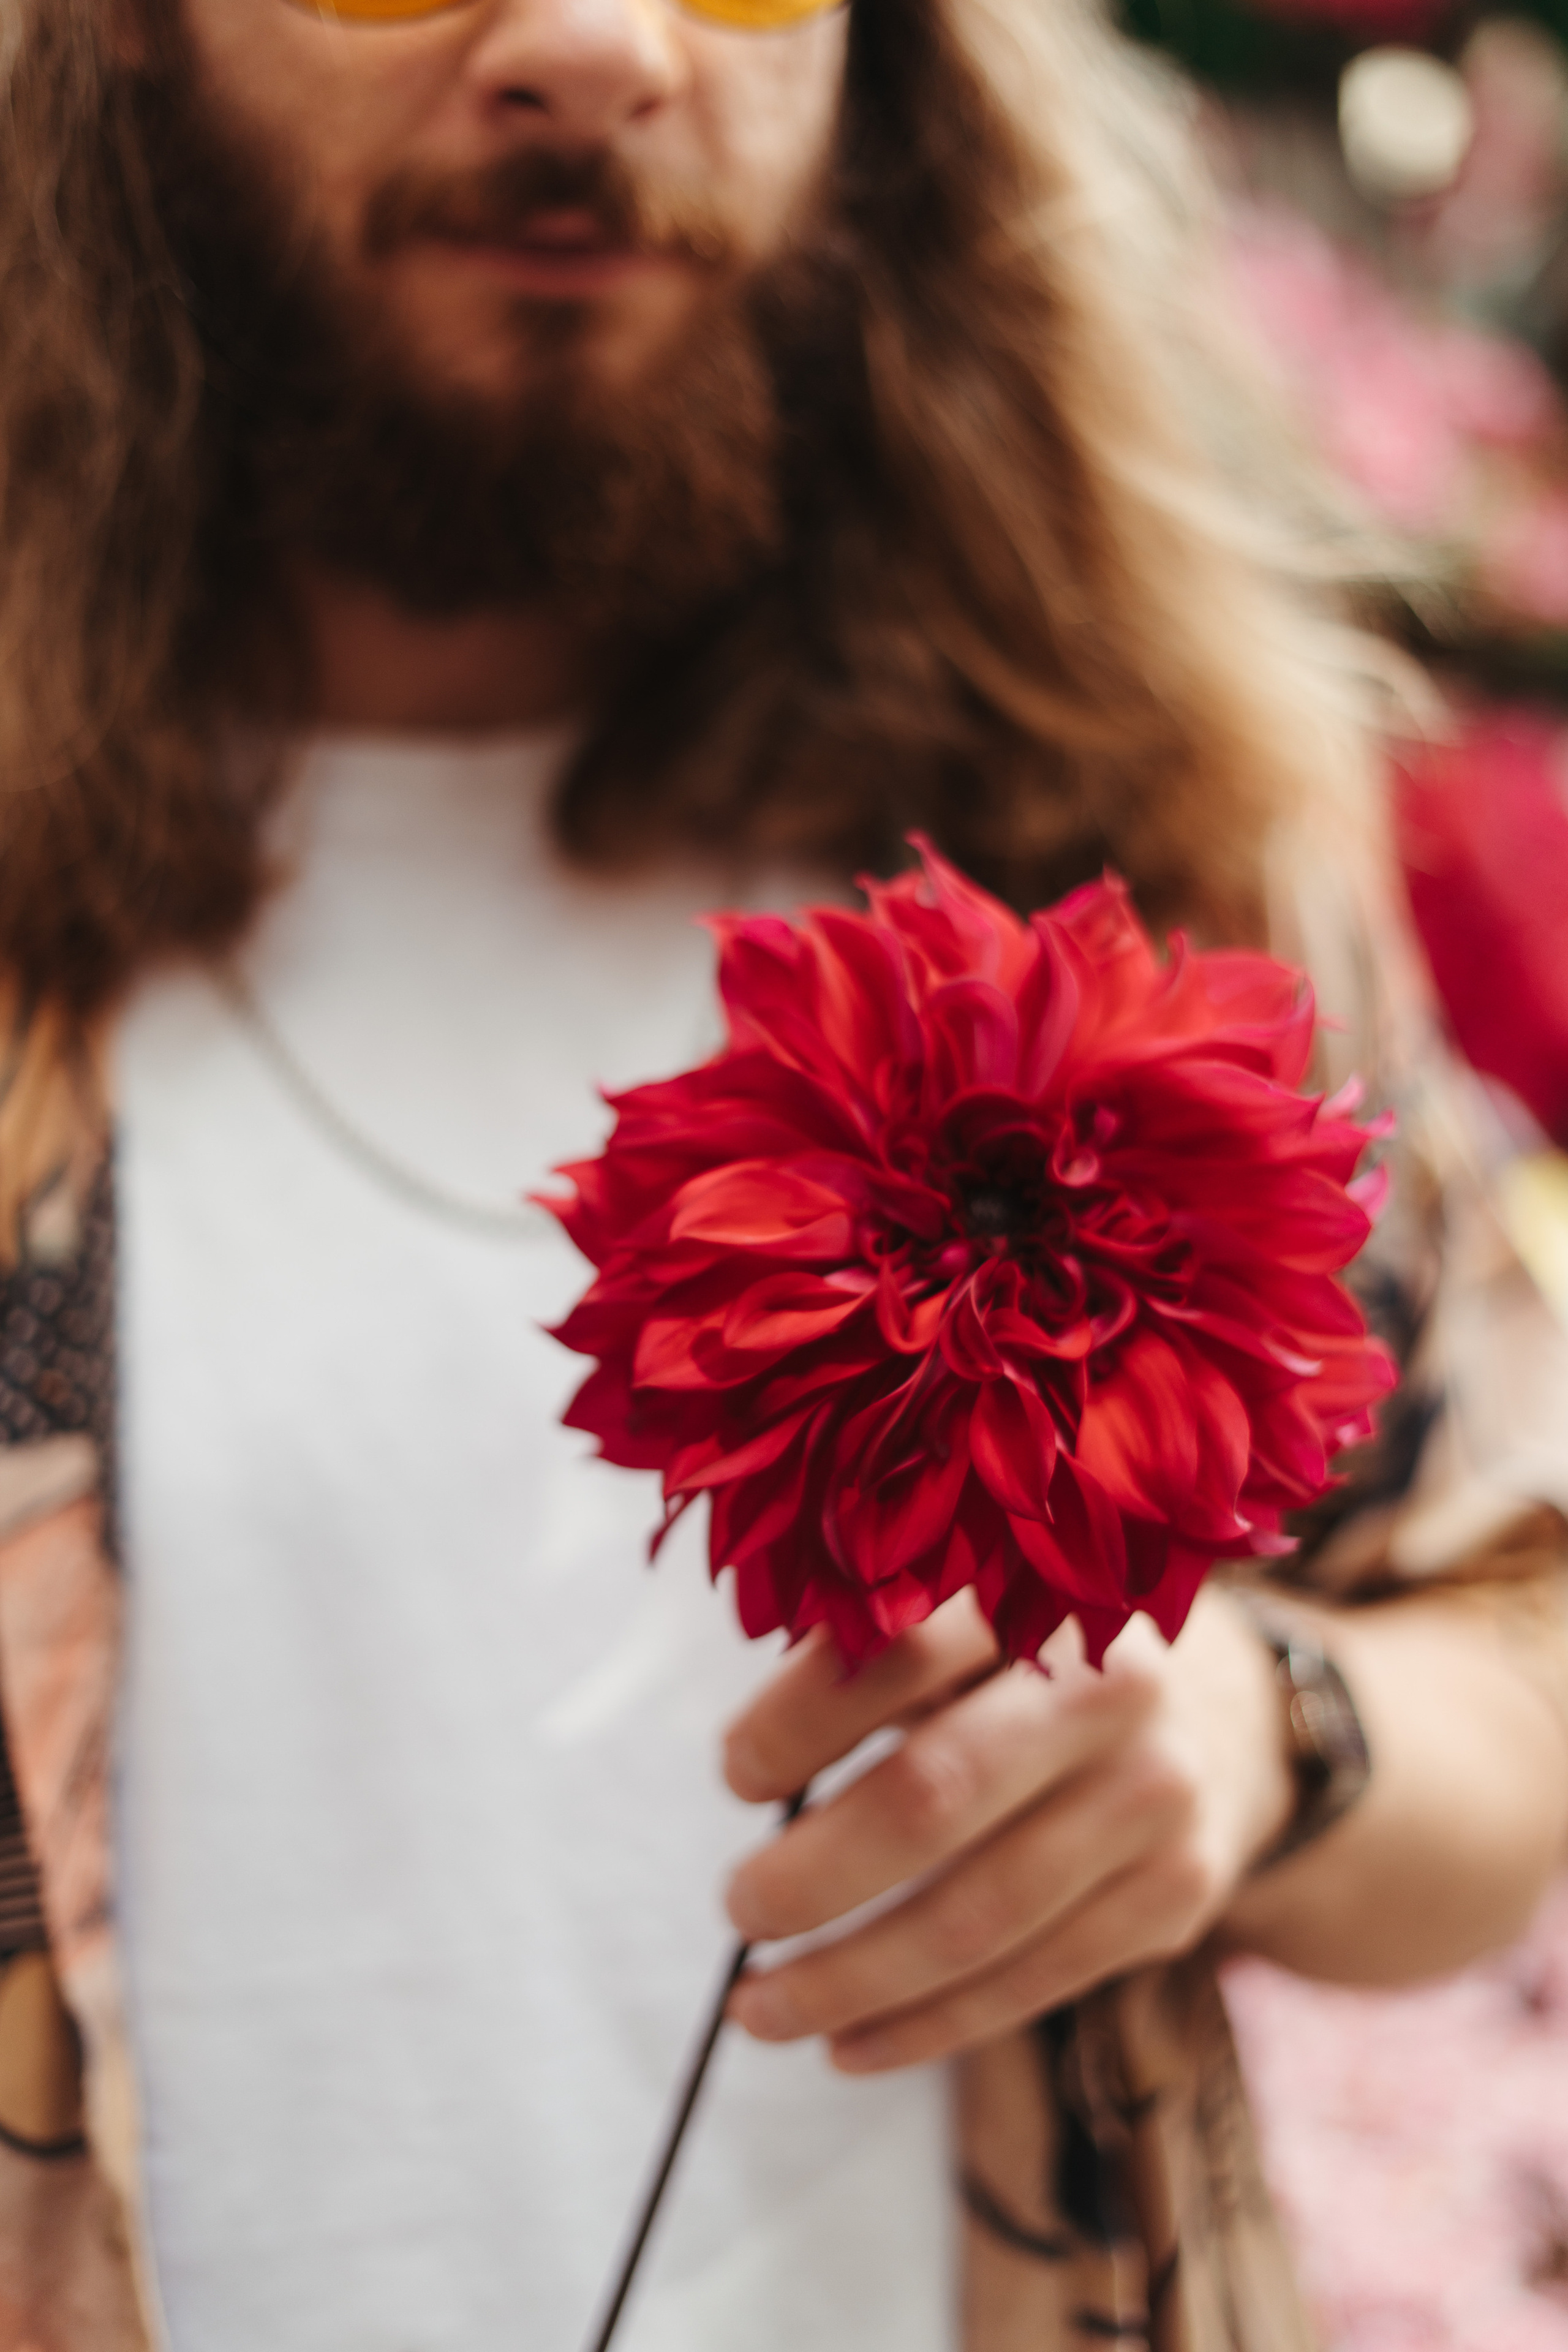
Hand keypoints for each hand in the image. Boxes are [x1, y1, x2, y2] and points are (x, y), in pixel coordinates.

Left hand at [722, 1584, 1293, 2071]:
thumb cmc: (1034, 1659)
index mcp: (1037, 1593)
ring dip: (851, 1979)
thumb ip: (873, 1648)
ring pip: (978, 1916)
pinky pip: (1033, 1980)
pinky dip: (927, 2024)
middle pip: (935, 1795)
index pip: (900, 1652)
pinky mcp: (1177, 1892)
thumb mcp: (970, 1611)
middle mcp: (1111, 1688)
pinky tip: (847, 2043)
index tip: (736, 1773)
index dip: (801, 1719)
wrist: (1222, 1712)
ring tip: (761, 2008)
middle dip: (815, 1872)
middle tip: (738, 1908)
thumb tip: (747, 1763)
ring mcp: (1154, 1796)